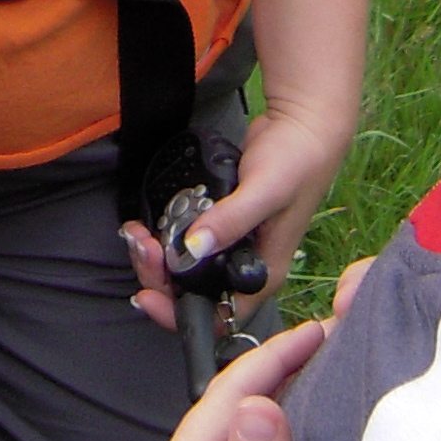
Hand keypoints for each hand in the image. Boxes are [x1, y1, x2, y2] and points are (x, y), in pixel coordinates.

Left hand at [119, 103, 354, 328]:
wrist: (302, 124)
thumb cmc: (297, 161)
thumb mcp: (265, 192)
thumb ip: (232, 220)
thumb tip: (195, 247)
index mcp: (261, 274)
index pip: (218, 316)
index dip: (178, 313)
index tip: (147, 294)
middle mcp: (243, 265)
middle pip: (192, 293)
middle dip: (158, 276)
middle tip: (141, 244)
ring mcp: (230, 244)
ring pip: (184, 268)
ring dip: (155, 256)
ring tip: (138, 233)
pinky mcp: (218, 222)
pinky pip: (184, 239)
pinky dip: (162, 235)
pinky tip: (148, 221)